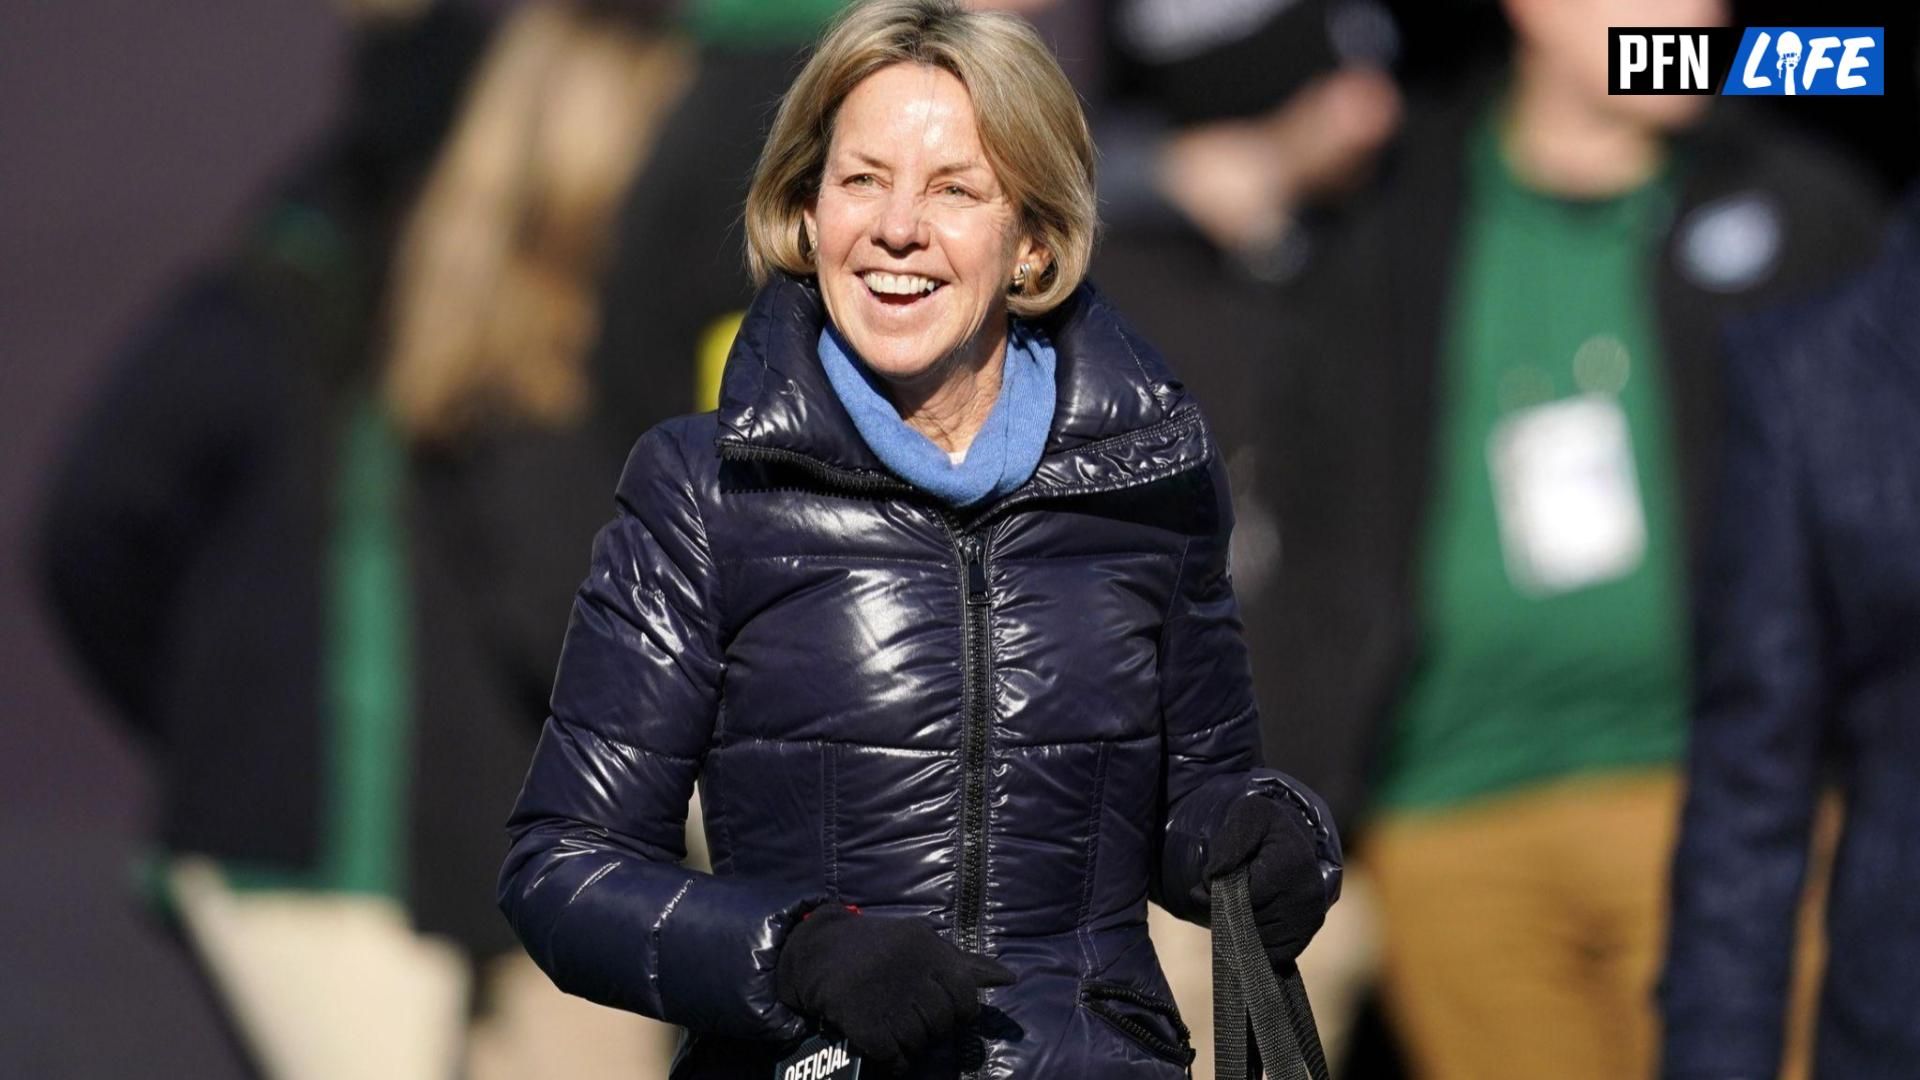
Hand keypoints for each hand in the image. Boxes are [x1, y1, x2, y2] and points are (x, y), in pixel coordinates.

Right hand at [776, 909, 1014, 1071]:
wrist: (819, 950)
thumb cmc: (881, 948)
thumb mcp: (923, 945)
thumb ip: (966, 964)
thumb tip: (1011, 978)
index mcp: (927, 948)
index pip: (965, 994)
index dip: (959, 1010)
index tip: (944, 1010)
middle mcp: (908, 970)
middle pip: (940, 1022)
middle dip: (931, 1027)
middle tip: (912, 1019)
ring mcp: (883, 995)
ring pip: (917, 1041)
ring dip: (909, 1044)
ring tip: (895, 1029)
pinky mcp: (860, 1018)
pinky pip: (892, 1056)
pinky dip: (891, 1059)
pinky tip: (882, 1045)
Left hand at [1205, 794, 1327, 965]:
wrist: (1292, 838)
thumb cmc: (1264, 827)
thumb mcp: (1246, 817)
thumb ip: (1227, 845)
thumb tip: (1213, 880)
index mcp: (1292, 862)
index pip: (1247, 897)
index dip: (1220, 893)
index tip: (1211, 880)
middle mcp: (1307, 892)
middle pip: (1252, 921)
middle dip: (1228, 911)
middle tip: (1224, 893)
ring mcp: (1311, 915)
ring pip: (1260, 939)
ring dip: (1241, 927)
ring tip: (1241, 901)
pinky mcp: (1309, 931)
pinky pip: (1274, 952)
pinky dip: (1257, 941)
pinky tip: (1252, 918)